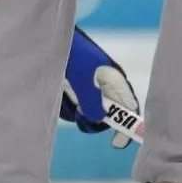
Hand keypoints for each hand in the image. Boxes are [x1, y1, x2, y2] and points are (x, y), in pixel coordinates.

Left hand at [59, 27, 139, 148]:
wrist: (51, 39)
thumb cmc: (72, 53)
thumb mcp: (83, 77)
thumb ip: (92, 100)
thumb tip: (99, 119)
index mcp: (115, 81)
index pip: (130, 108)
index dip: (128, 127)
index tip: (116, 143)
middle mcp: (104, 87)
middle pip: (106, 116)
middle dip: (91, 118)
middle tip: (78, 111)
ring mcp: (88, 88)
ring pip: (86, 113)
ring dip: (74, 109)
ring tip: (64, 91)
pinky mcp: (73, 88)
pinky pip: (71, 106)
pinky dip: (64, 104)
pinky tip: (58, 91)